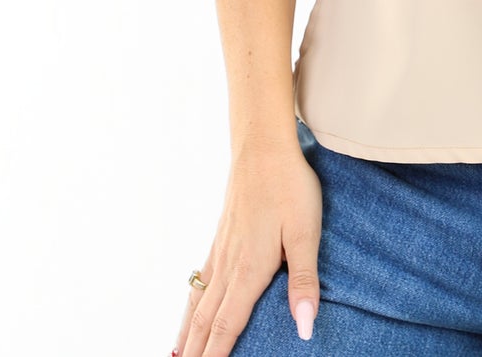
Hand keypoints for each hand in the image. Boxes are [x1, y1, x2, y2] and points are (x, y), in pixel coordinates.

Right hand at [175, 136, 323, 356]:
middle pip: (205, 322)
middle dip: (194, 353)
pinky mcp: (221, 237)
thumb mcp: (306, 234)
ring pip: (197, 303)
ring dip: (187, 333)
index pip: (226, 328)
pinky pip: (199, 280)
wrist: (262, 146)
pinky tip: (190, 309)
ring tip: (176, 356)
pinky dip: (189, 305)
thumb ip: (304, 282)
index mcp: (248, 271)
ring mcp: (220, 251)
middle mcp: (227, 266)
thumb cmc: (289, 187)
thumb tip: (305, 330)